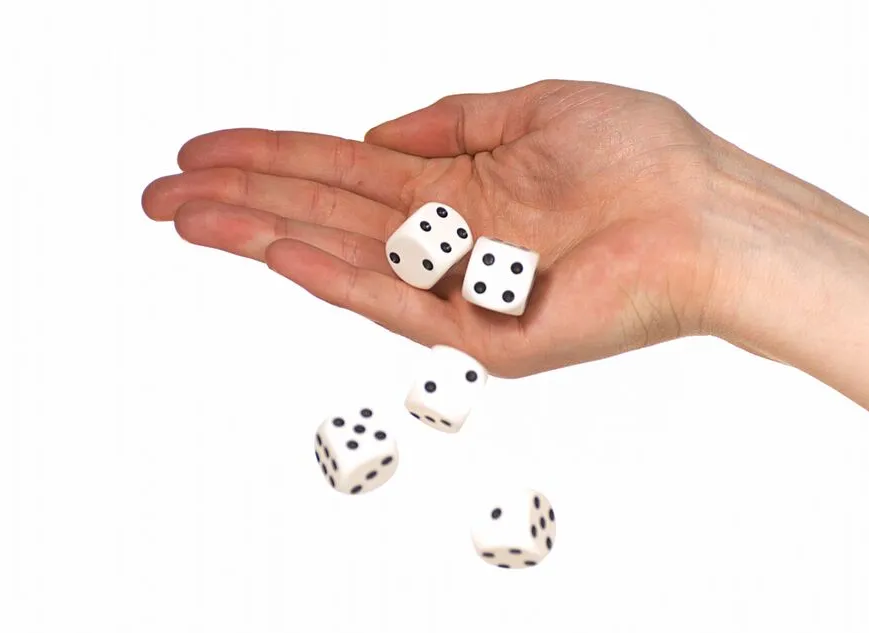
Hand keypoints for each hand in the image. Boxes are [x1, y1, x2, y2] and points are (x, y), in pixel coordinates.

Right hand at [142, 80, 761, 375]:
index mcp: (461, 188)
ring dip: (264, 237)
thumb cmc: (644, 156)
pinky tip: (280, 254)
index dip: (271, 157)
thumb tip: (380, 131)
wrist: (711, 214)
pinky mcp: (494, 334)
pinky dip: (341, 278)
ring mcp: (467, 289)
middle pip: (325, 214)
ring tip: (190, 217)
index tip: (203, 149)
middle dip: (240, 201)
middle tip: (157, 194)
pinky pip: (405, 304)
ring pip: (346, 259)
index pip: (343, 171)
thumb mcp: (535, 107)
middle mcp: (452, 238)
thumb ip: (454, 120)